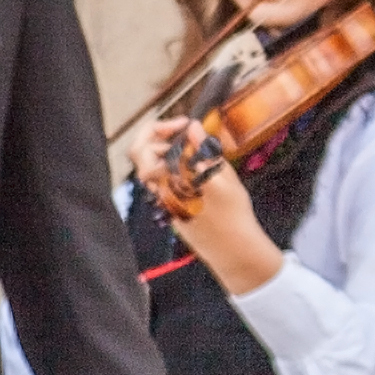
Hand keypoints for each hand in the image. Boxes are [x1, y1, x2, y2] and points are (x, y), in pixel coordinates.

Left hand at [131, 118, 281, 295]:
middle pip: (141, 155)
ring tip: (194, 147)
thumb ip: (204, 151)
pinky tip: (194, 165)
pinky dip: (172, 165)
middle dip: (160, 136)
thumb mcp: (224, 178)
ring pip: (150, 166)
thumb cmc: (233, 215)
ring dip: (167, 150)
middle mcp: (159, 190)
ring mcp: (161, 199)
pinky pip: (161, 179)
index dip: (159, 128)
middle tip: (186, 132)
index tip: (184, 124)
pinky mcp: (167, 206)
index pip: (143, 148)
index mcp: (170, 180)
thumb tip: (192, 128)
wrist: (231, 250)